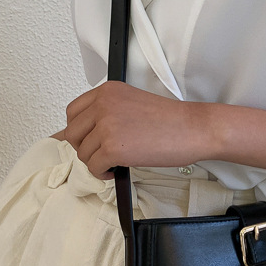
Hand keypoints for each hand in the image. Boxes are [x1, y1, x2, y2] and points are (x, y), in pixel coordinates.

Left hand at [64, 81, 207, 178]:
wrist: (193, 129)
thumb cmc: (170, 120)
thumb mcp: (131, 104)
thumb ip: (105, 113)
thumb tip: (71, 134)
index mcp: (108, 91)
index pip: (73, 111)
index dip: (79, 130)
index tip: (90, 139)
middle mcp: (103, 105)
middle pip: (72, 133)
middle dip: (85, 148)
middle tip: (102, 153)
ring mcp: (106, 126)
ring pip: (82, 153)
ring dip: (96, 162)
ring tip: (114, 162)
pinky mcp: (112, 148)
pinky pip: (93, 167)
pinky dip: (103, 173)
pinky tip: (116, 170)